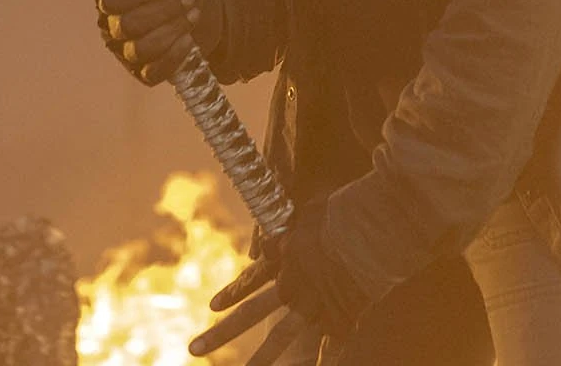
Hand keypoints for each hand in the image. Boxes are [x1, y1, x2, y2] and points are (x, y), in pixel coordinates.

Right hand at [88, 0, 217, 85]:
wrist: (202, 10)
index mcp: (111, 1)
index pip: (109, 2)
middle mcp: (113, 29)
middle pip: (127, 26)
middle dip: (162, 11)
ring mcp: (126, 54)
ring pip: (140, 49)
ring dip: (172, 29)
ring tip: (194, 14)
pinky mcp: (144, 74)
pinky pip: (153, 72)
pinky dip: (174, 55)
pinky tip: (189, 39)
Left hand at [191, 210, 365, 361]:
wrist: (367, 232)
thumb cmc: (341, 212)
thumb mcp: (309, 209)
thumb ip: (293, 219)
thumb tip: (277, 221)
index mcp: (283, 260)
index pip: (250, 280)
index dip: (231, 293)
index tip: (213, 307)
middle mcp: (291, 287)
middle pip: (251, 315)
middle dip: (220, 334)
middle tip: (193, 349)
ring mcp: (312, 305)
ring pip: (280, 337)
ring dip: (260, 359)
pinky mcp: (338, 314)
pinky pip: (332, 342)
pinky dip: (328, 358)